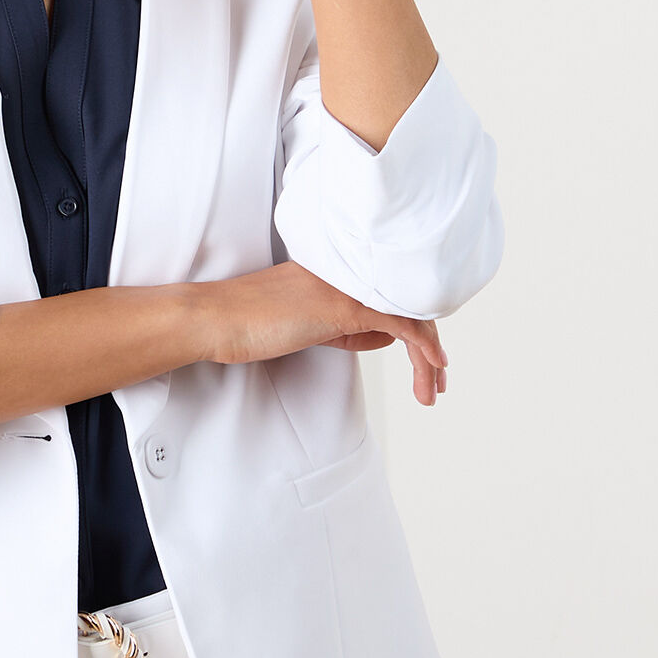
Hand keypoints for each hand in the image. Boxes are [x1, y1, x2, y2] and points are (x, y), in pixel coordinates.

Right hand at [202, 262, 448, 406]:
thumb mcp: (312, 323)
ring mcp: (348, 285)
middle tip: (438, 379)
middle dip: (430, 344)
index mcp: (342, 270)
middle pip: (409, 302)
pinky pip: (400, 324)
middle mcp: (350, 271)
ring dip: (429, 356)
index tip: (428, 357)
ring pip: (410, 314)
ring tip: (432, 388)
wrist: (219, 318)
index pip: (394, 293)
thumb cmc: (252, 323)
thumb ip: (351, 327)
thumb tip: (388, 333)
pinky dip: (423, 348)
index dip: (418, 324)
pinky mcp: (344, 305)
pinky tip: (432, 367)